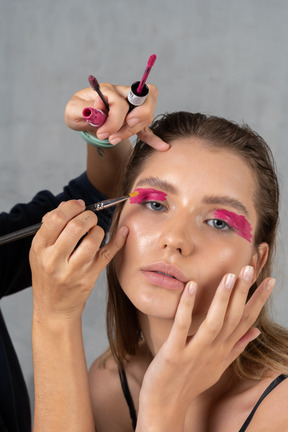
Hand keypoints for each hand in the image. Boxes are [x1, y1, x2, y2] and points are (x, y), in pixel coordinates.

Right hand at [29, 200, 128, 321]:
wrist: (53, 308)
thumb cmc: (48, 274)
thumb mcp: (40, 251)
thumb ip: (51, 227)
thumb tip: (69, 204)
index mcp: (40, 248)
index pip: (56, 218)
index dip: (71, 206)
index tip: (79, 205)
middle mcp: (54, 259)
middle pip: (76, 226)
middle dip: (88, 215)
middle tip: (90, 217)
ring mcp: (73, 270)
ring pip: (93, 239)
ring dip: (98, 229)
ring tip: (94, 231)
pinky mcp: (89, 277)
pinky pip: (108, 254)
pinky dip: (118, 240)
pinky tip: (123, 232)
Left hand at [64, 83, 168, 150]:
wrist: (82, 117)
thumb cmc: (78, 111)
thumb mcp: (73, 109)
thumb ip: (84, 108)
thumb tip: (99, 107)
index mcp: (109, 90)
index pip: (120, 103)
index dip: (114, 120)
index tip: (102, 133)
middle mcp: (123, 95)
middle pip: (144, 100)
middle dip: (135, 119)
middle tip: (118, 133)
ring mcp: (131, 108)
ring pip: (146, 115)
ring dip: (133, 131)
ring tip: (114, 140)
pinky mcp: (133, 122)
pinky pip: (147, 128)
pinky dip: (154, 138)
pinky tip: (162, 147)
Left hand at [137, 267, 274, 431]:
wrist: (166, 407)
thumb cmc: (191, 382)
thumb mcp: (219, 365)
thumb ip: (236, 347)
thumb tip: (256, 332)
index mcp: (223, 349)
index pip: (247, 321)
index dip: (258, 300)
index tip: (269, 280)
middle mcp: (213, 350)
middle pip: (233, 318)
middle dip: (244, 293)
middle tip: (251, 268)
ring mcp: (194, 352)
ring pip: (214, 323)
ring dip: (222, 299)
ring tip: (230, 276)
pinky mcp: (173, 354)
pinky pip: (182, 328)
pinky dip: (186, 308)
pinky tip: (190, 287)